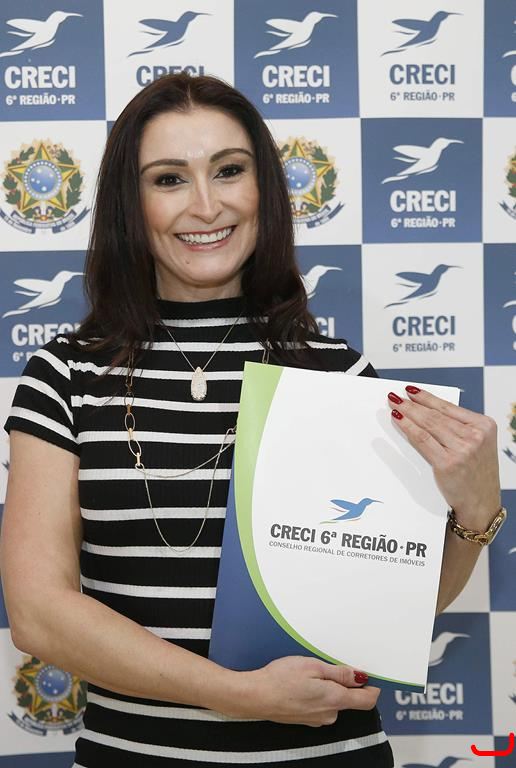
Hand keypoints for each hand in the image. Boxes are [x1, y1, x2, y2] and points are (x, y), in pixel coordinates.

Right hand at [234, 656, 379, 726]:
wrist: (255, 696)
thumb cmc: (281, 679)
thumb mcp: (313, 666)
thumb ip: (339, 673)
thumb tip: (360, 676)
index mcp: (334, 699)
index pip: (367, 700)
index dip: (373, 688)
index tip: (372, 677)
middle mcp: (329, 714)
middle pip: (349, 699)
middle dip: (344, 682)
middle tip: (327, 665)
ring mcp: (317, 719)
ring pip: (333, 701)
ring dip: (328, 688)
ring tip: (309, 673)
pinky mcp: (306, 719)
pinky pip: (320, 706)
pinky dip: (317, 694)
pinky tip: (301, 685)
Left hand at [387, 386, 500, 529]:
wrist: (481, 504)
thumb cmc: (476, 474)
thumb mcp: (477, 445)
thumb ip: (459, 428)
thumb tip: (426, 411)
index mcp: (484, 426)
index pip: (448, 407)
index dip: (427, 397)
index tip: (411, 391)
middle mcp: (475, 436)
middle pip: (435, 415)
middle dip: (412, 404)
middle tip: (395, 396)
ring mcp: (462, 449)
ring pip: (427, 425)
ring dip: (408, 413)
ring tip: (394, 406)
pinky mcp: (447, 463)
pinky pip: (422, 440)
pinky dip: (408, 428)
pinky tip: (399, 421)